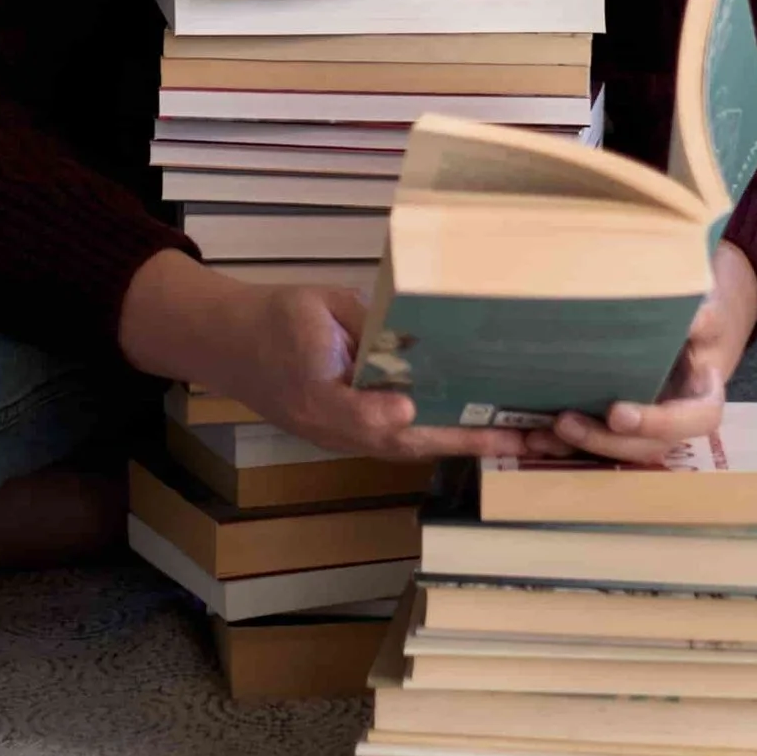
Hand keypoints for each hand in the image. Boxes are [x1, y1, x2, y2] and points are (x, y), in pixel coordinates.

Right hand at [119, 246, 543, 465]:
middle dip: (468, 441)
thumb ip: (361, 327)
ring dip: (468, 443)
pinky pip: (408, 440)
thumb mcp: (314, 309)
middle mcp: (340, 425)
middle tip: (524, 438)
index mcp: (322, 395)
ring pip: (415, 446)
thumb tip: (408, 349)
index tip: (428, 419)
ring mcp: (348, 434)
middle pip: (409, 442)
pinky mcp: (357, 431)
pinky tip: (488, 426)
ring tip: (525, 437)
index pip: (365, 416)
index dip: (397, 420)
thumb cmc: (278, 320)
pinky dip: (449, 436)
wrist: (232, 344)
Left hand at [512, 238, 756, 472]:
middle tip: (565, 422)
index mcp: (702, 398)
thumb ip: (704, 318)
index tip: (619, 413)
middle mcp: (673, 422)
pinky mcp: (614, 428)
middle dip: (604, 441)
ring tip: (537, 435)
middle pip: (645, 446)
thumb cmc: (698, 322)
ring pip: (613, 452)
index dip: (658, 424)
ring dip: (574, 448)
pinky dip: (559, 443)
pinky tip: (527, 435)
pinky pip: (590, 444)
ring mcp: (642, 430)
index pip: (695, 421)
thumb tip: (694, 317)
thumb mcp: (708, 315)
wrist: (688, 331)